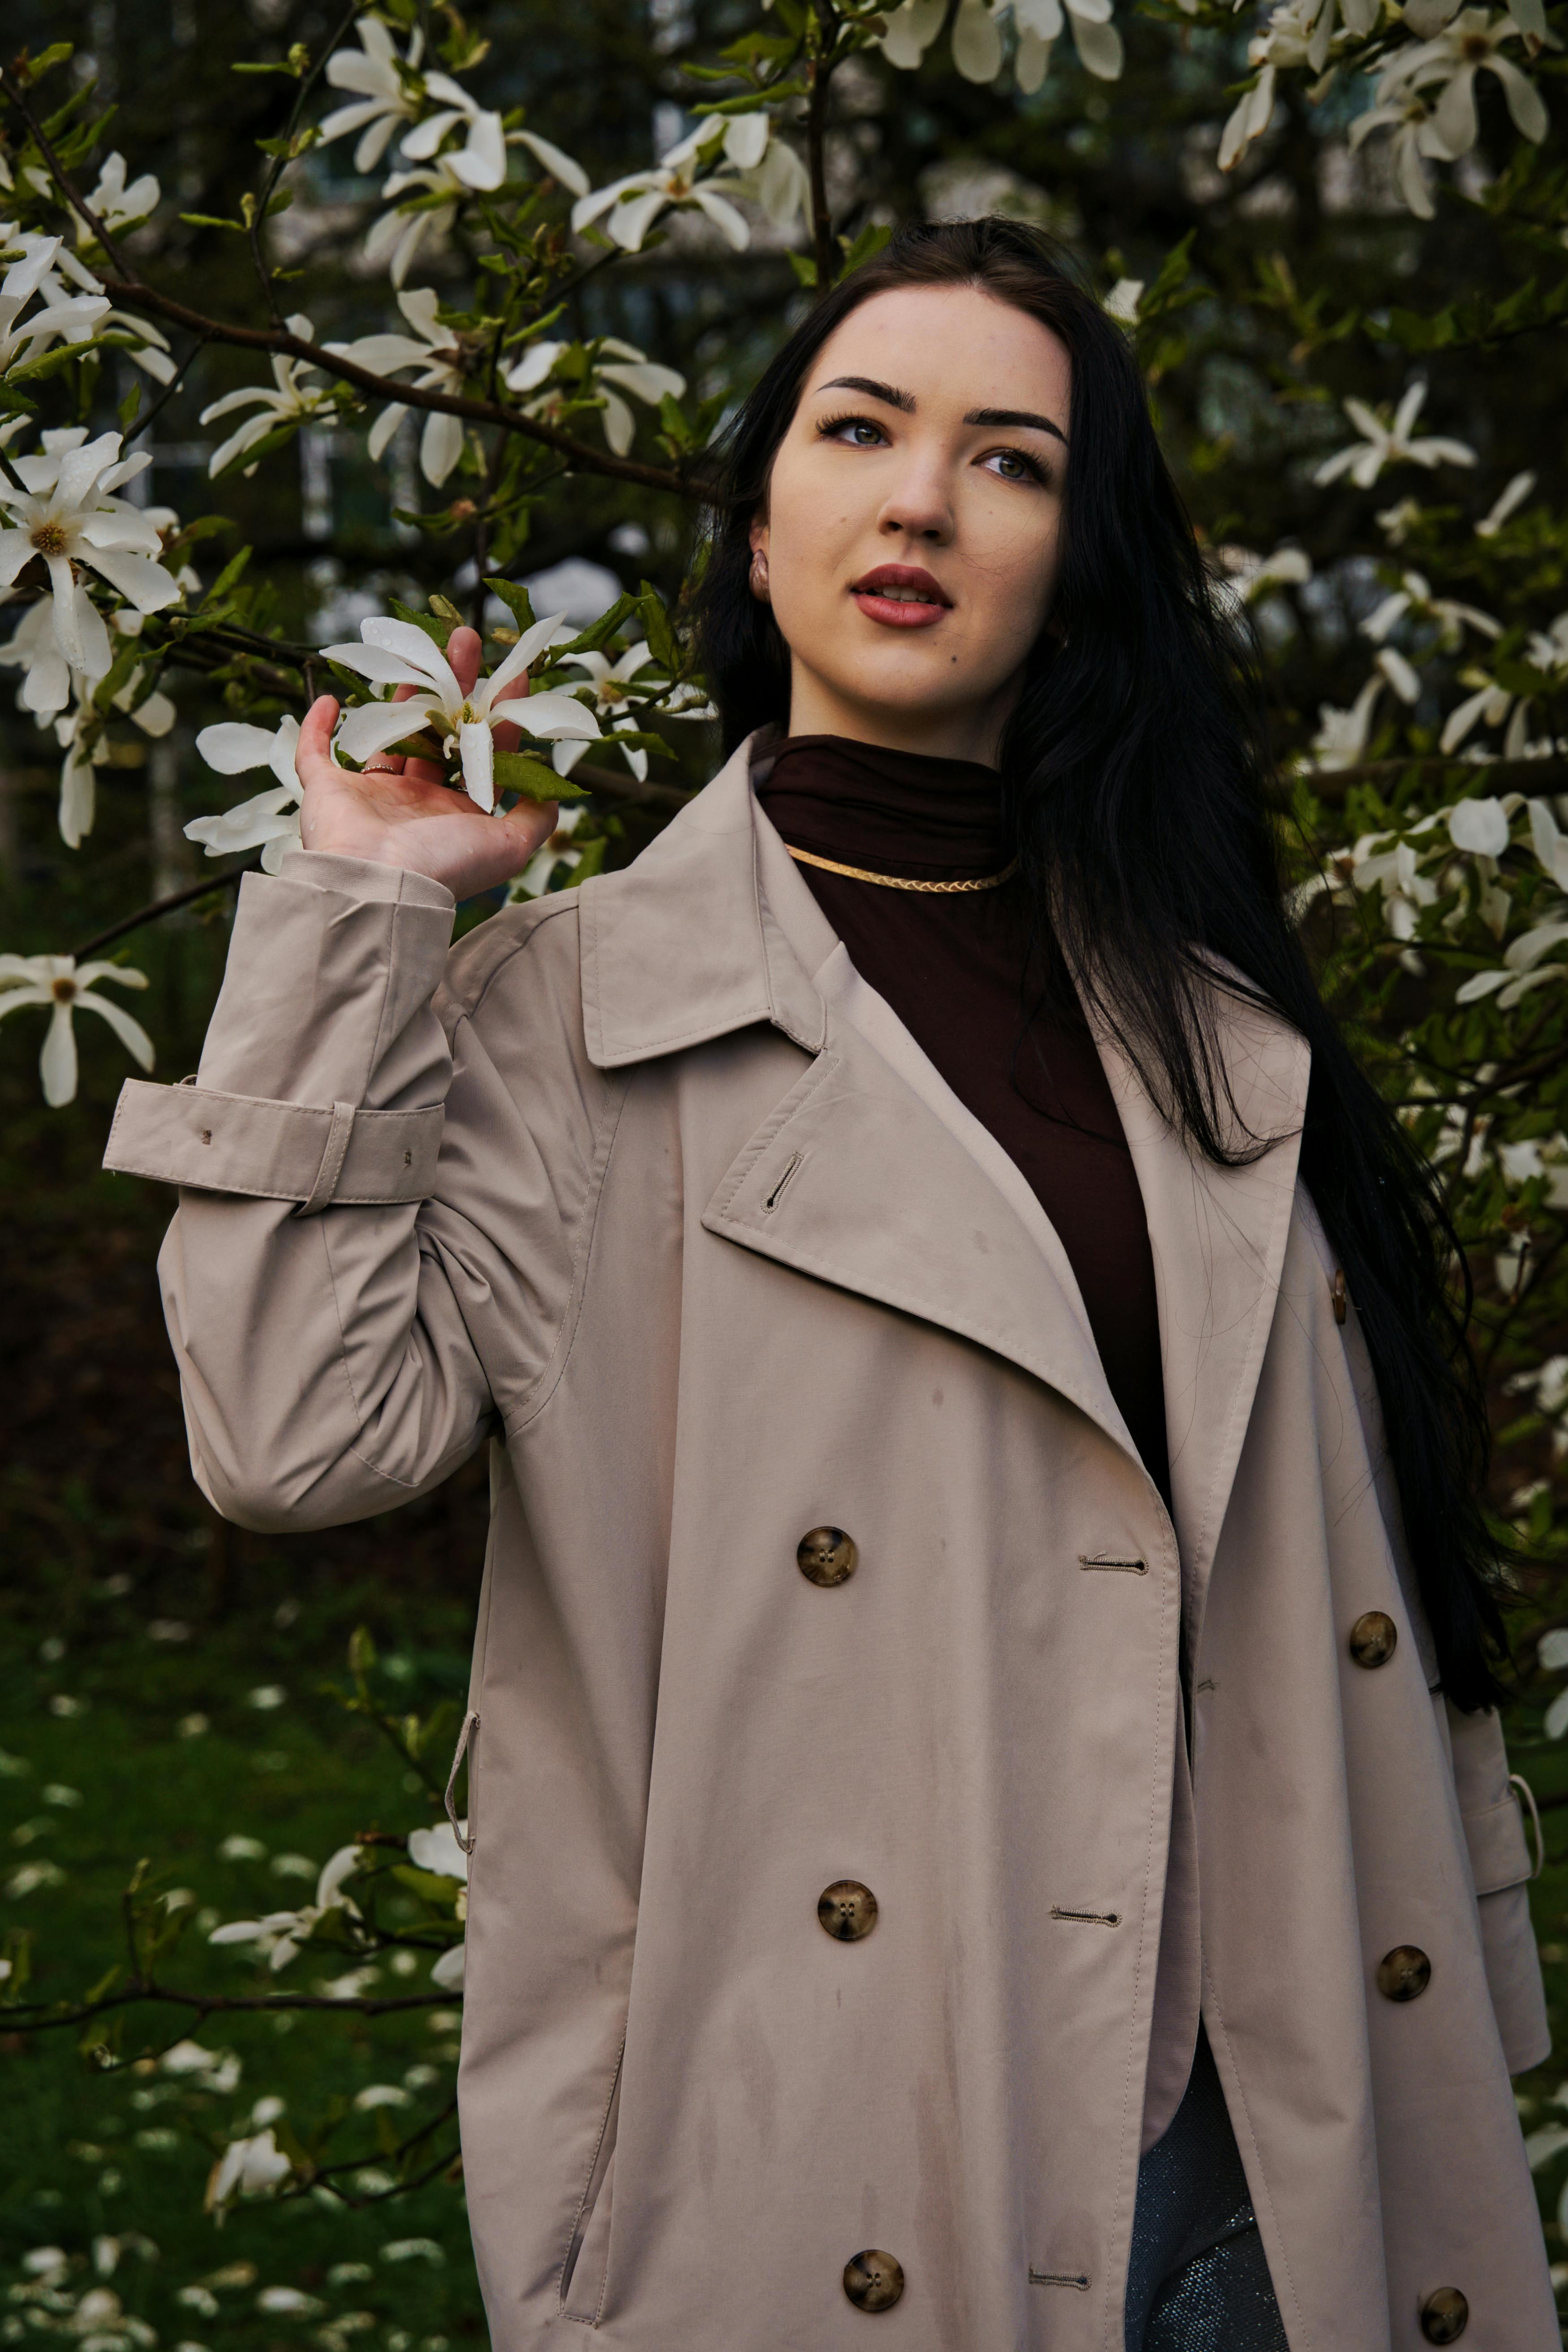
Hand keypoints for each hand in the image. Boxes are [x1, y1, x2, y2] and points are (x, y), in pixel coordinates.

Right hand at [294, 625, 560, 897]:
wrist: (380, 883)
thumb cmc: (445, 864)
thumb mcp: (509, 847)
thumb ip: (535, 819)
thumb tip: (553, 794)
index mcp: (453, 812)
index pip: (480, 752)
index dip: (498, 714)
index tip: (514, 676)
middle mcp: (414, 801)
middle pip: (437, 729)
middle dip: (454, 685)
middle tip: (466, 641)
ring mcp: (369, 793)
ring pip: (387, 728)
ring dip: (403, 688)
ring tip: (422, 645)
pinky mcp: (328, 789)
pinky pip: (315, 754)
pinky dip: (317, 728)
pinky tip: (329, 699)